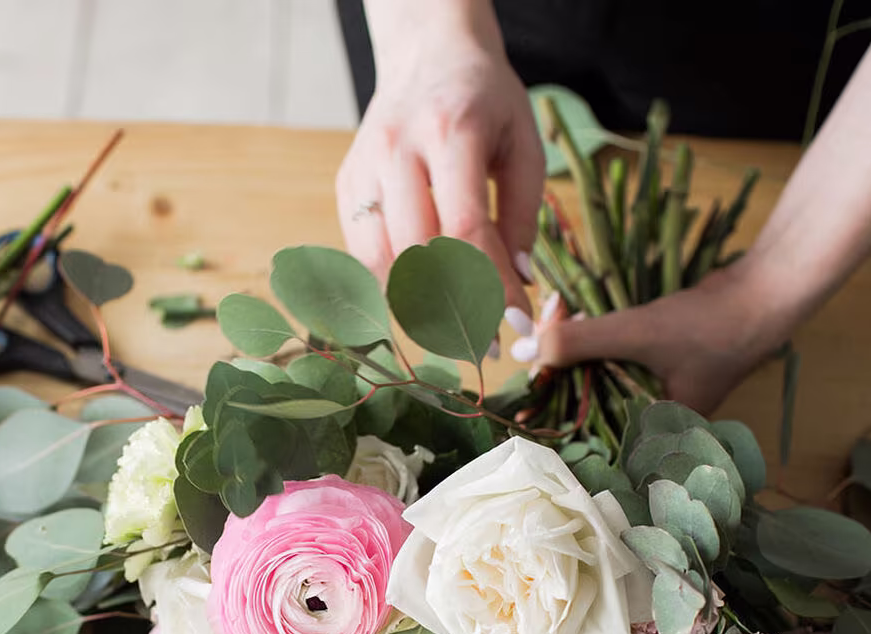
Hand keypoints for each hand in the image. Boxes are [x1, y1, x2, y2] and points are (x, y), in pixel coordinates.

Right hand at [337, 2, 542, 310]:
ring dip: (418, 304)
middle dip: (455, 307)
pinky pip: (362, 252)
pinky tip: (420, 299)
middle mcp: (398, 148)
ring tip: (452, 328)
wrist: (426, 55)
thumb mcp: (522, 143)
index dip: (489, 285)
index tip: (514, 323)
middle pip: (418, 250)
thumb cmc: (485, 101)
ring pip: (382, 259)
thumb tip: (516, 283)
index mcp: (451, 129)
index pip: (466, 227)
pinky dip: (391, 285)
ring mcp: (364, 166)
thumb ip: (525, 214)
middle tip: (483, 342)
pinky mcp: (346, 184)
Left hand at [514, 260, 790, 413]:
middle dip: (553, 376)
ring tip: (544, 328)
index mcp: (646, 433)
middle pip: (583, 405)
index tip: (518, 398)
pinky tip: (567, 319)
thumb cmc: (711, 326)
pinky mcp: (650, 365)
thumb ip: (583, 341)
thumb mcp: (640, 333)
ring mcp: (648, 392)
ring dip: (569, 354)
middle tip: (527, 346)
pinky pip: (608, 360)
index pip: (583, 436)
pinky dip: (590, 342)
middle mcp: (645, 420)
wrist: (763, 293)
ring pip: (593, 379)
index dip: (548, 415)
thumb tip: (528, 348)